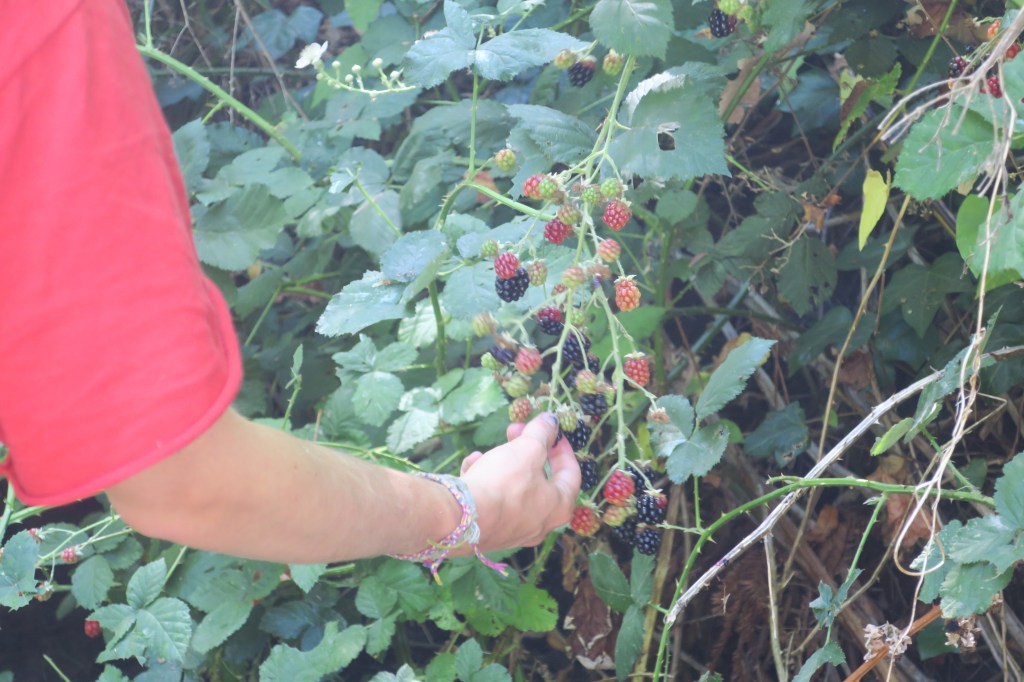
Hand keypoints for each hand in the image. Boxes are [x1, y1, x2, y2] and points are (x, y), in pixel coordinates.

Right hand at [457, 413, 579, 550]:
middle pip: (539, 479)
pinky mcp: (489, 531)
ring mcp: (514, 530)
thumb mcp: (528, 448)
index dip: (562, 447)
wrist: (463, 519)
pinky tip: (471, 467)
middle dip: (526, 450)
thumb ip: (542, 432)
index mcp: (559, 506)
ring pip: (513, 489)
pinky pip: (492, 501)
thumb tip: (551, 420)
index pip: (571, 473)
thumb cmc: (505, 483)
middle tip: (514, 431)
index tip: (551, 430)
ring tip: (486, 451)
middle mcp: (540, 523)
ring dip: (502, 464)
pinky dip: (485, 482)